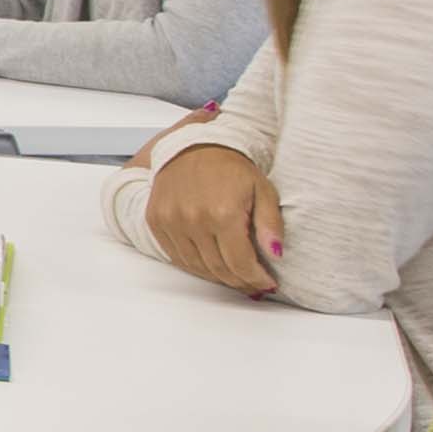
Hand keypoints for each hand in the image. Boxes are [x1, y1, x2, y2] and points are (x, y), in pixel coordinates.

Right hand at [147, 141, 284, 295]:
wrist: (193, 147)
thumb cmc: (231, 167)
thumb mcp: (262, 189)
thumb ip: (270, 224)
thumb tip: (276, 254)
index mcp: (223, 213)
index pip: (240, 263)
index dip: (255, 279)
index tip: (267, 284)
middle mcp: (194, 220)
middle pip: (218, 268)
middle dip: (239, 281)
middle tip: (253, 284)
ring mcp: (171, 221)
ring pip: (196, 266)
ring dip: (217, 276)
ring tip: (234, 276)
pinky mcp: (156, 221)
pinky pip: (176, 256)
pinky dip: (195, 265)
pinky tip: (210, 264)